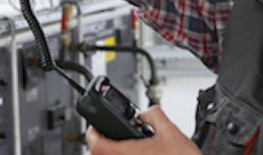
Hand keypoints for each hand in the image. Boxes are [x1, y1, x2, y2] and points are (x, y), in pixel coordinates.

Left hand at [86, 106, 201, 154]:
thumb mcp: (171, 131)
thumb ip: (155, 115)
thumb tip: (147, 112)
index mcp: (127, 152)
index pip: (95, 143)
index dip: (91, 132)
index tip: (93, 126)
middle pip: (100, 154)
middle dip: (103, 142)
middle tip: (108, 134)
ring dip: (114, 152)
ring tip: (127, 144)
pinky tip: (141, 154)